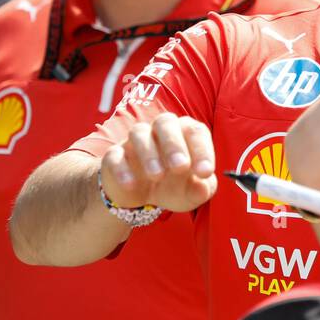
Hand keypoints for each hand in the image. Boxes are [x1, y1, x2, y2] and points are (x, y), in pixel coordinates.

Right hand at [99, 112, 216, 211]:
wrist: (140, 197)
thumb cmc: (174, 186)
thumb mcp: (190, 194)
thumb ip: (200, 190)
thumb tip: (203, 189)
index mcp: (185, 134)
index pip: (196, 132)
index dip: (202, 150)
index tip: (205, 172)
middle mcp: (160, 131)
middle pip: (165, 122)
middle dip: (174, 144)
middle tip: (180, 167)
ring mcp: (135, 141)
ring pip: (139, 133)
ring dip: (149, 154)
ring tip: (157, 176)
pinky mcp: (114, 155)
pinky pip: (115, 155)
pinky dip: (122, 169)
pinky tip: (131, 185)